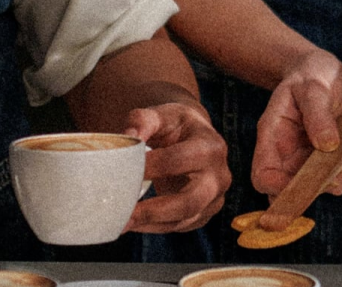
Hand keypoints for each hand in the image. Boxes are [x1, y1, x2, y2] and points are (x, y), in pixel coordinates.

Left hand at [121, 101, 229, 232]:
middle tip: (124, 214)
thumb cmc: (176, 126)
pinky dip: (154, 226)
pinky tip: (133, 222)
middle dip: (155, 210)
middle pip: (190, 201)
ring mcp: (215, 198)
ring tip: (122, 223)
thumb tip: (127, 136)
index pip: (178, 160)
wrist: (193, 138)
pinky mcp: (205, 213)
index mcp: (211, 147)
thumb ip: (143, 120)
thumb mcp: (162, 115)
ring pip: (184, 219)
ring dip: (151, 223)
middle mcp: (219, 176)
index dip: (150, 166)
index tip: (122, 172)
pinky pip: (179, 226)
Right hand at [250, 49, 341, 198]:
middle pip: (306, 190)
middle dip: (337, 173)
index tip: (309, 173)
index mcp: (274, 140)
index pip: (264, 178)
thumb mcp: (310, 86)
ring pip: (337, 182)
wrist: (321, 71)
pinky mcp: (339, 157)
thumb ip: (316, 113)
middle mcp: (293, 157)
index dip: (281, 187)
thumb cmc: (307, 75)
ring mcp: (316, 161)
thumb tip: (328, 145)